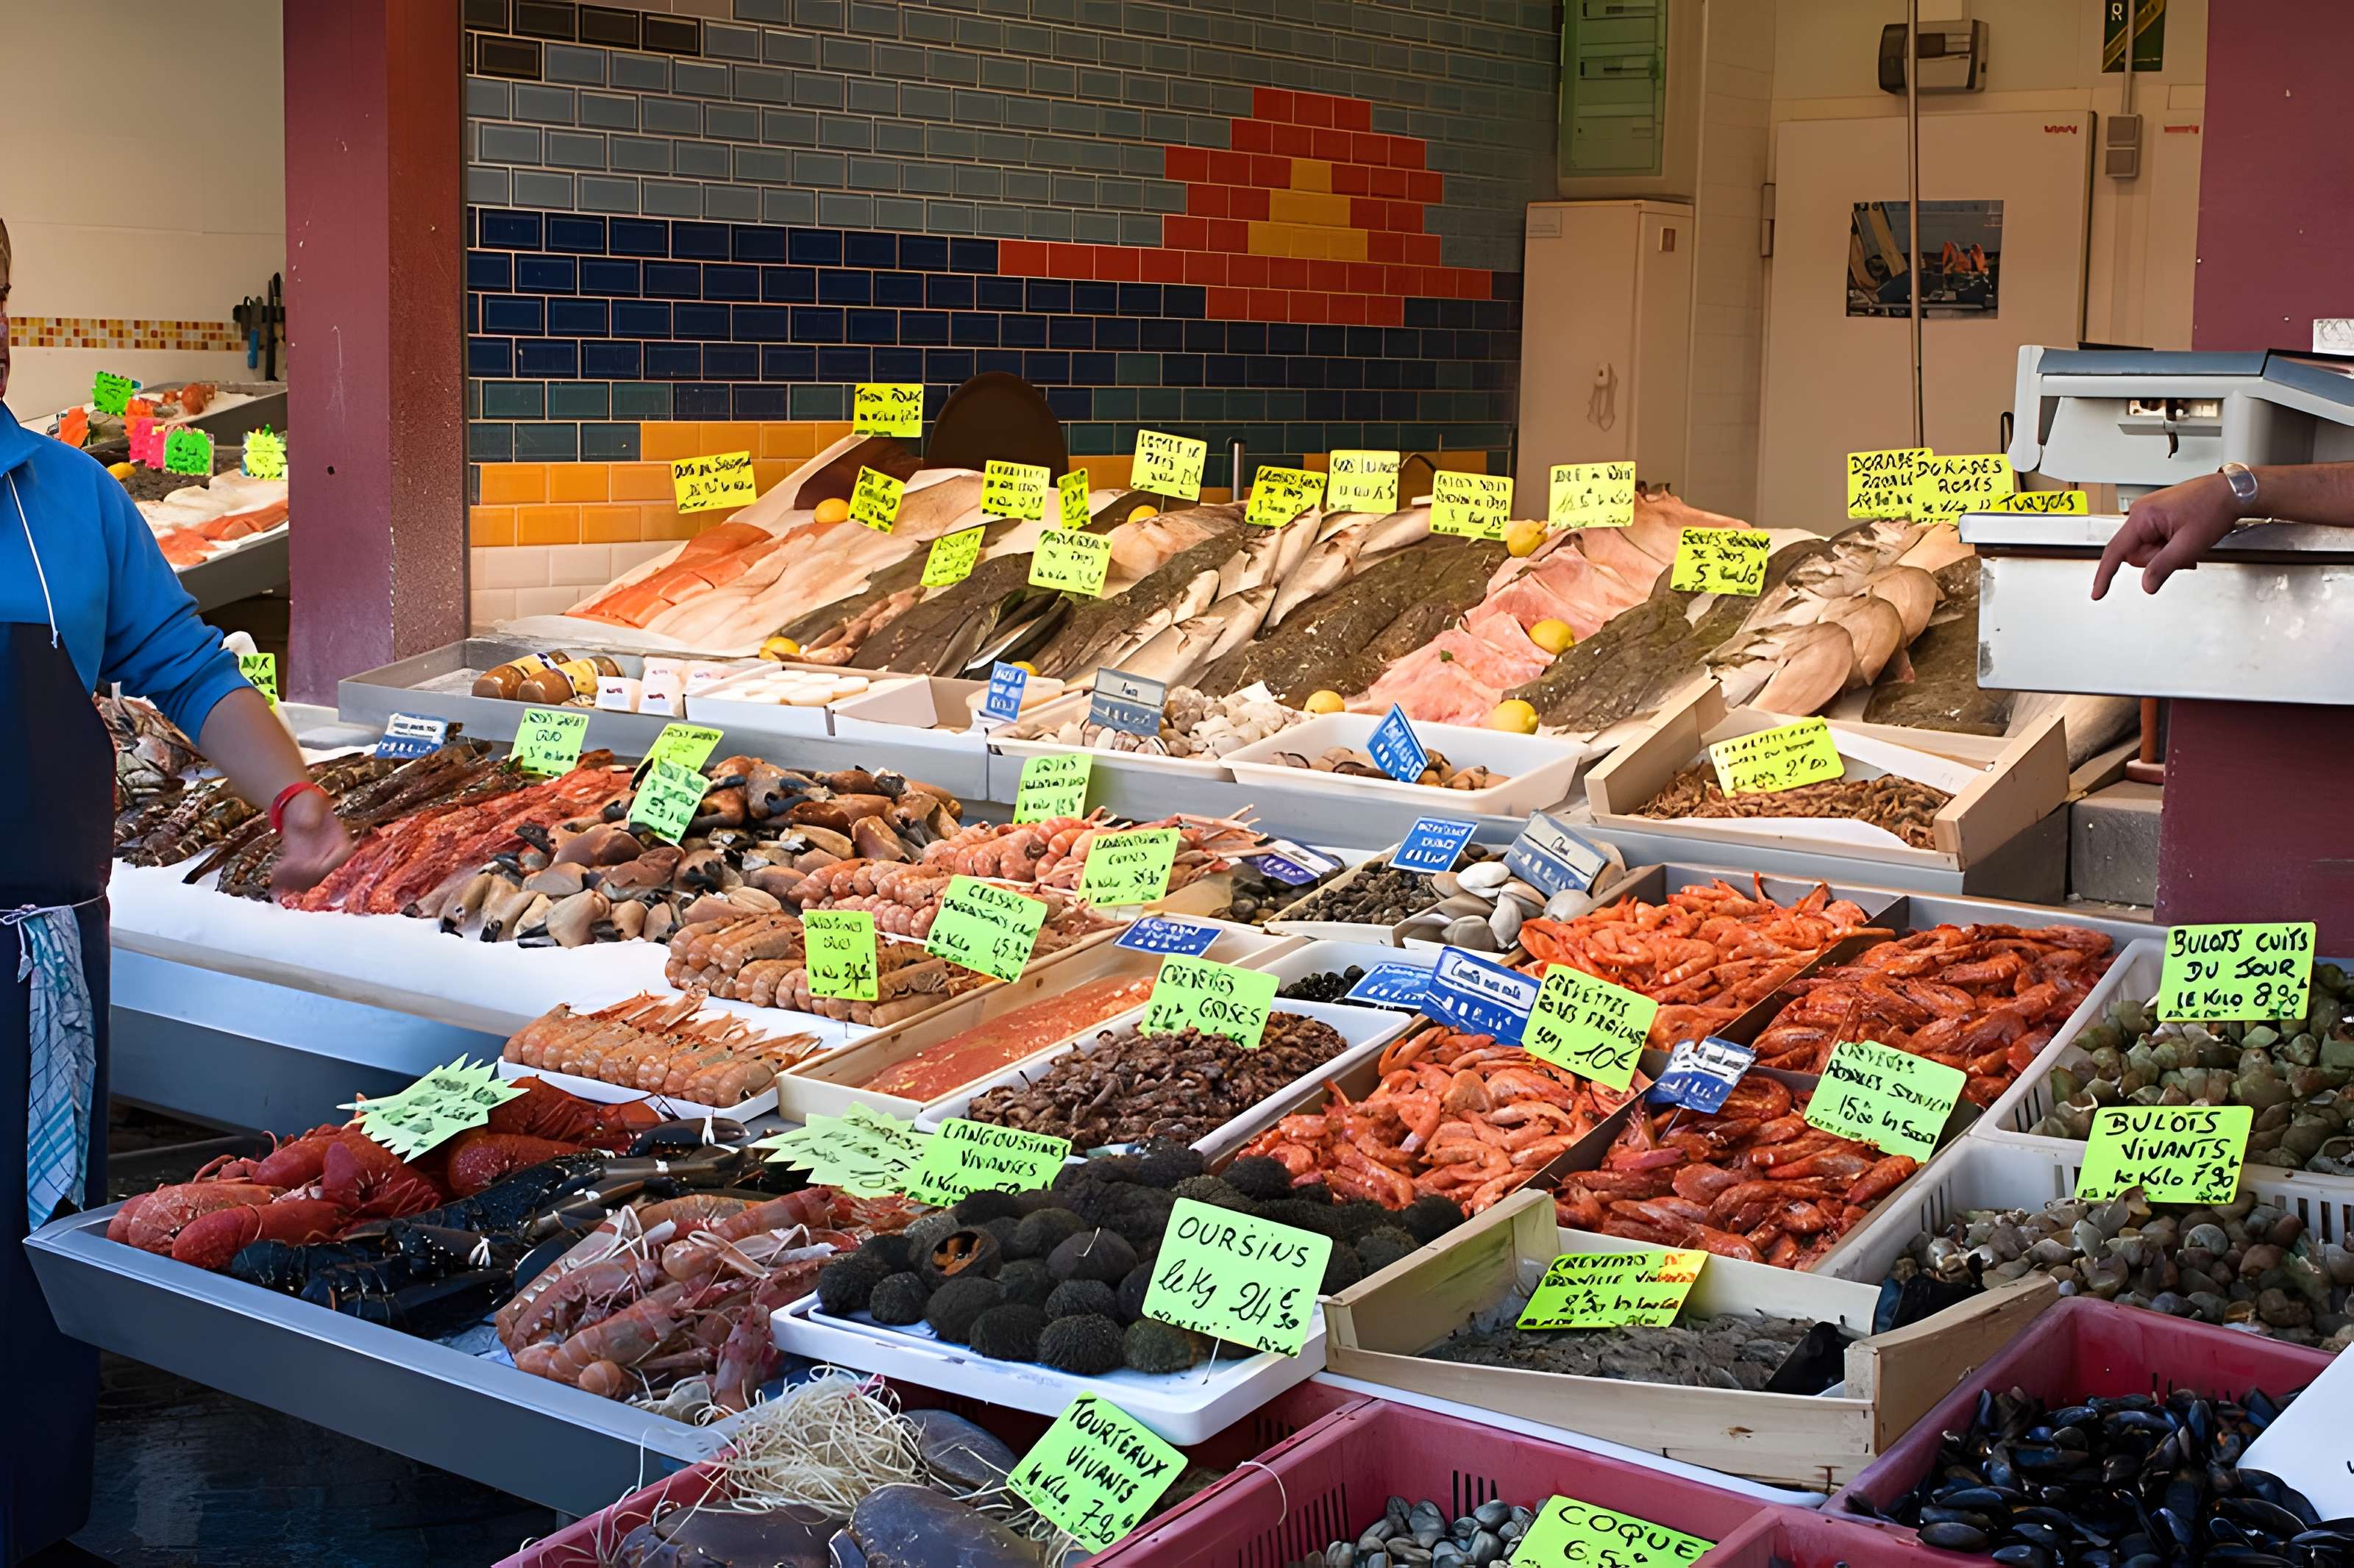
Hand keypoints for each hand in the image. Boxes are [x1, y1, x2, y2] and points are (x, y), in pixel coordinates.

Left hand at [270, 787, 352, 895]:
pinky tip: (275, 874)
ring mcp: (319, 865)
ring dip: (293, 882)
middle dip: (304, 877)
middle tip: (284, 870)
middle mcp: (334, 859)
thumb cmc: (308, 803)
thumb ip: (311, 813)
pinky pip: (298, 880)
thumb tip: (308, 825)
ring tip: (277, 874)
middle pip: (324, 877)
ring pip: (309, 883)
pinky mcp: (305, 869)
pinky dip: (287, 881)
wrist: (298, 807)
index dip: (324, 867)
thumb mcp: (310, 803)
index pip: (339, 861)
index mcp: (342, 843)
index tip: (304, 864)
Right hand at [2090, 473, 2243, 598]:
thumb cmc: (2214, 508)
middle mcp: (2141, 512)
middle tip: (2182, 553)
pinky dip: (2168, 547)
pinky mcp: (2156, 516)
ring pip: (2145, 549)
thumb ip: (2164, 566)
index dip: (2105, 575)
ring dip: (2165, 554)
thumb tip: (2146, 585)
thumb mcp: (2190, 544)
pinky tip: (2183, 541)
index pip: (2115, 551)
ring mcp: (2148, 513)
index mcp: (2143, 516)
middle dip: (2157, 560)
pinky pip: (2153, 541)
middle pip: (2134, 553)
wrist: (2232, 492)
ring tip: (2187, 545)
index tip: (2098, 593)